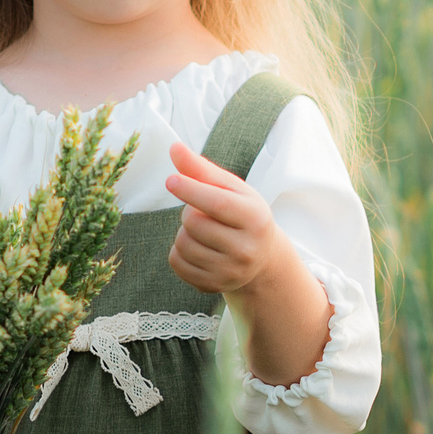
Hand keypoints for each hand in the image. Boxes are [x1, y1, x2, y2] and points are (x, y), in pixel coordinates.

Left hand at [164, 140, 284, 297]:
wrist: (261, 258)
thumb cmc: (242, 214)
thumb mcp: (231, 189)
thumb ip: (202, 169)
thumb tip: (174, 147)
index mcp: (256, 218)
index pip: (217, 203)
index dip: (191, 190)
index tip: (171, 180)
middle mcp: (247, 249)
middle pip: (194, 223)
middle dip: (190, 211)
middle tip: (203, 212)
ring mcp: (231, 272)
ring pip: (183, 244)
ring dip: (184, 232)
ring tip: (202, 231)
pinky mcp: (214, 286)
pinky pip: (176, 263)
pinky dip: (178, 251)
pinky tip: (196, 247)